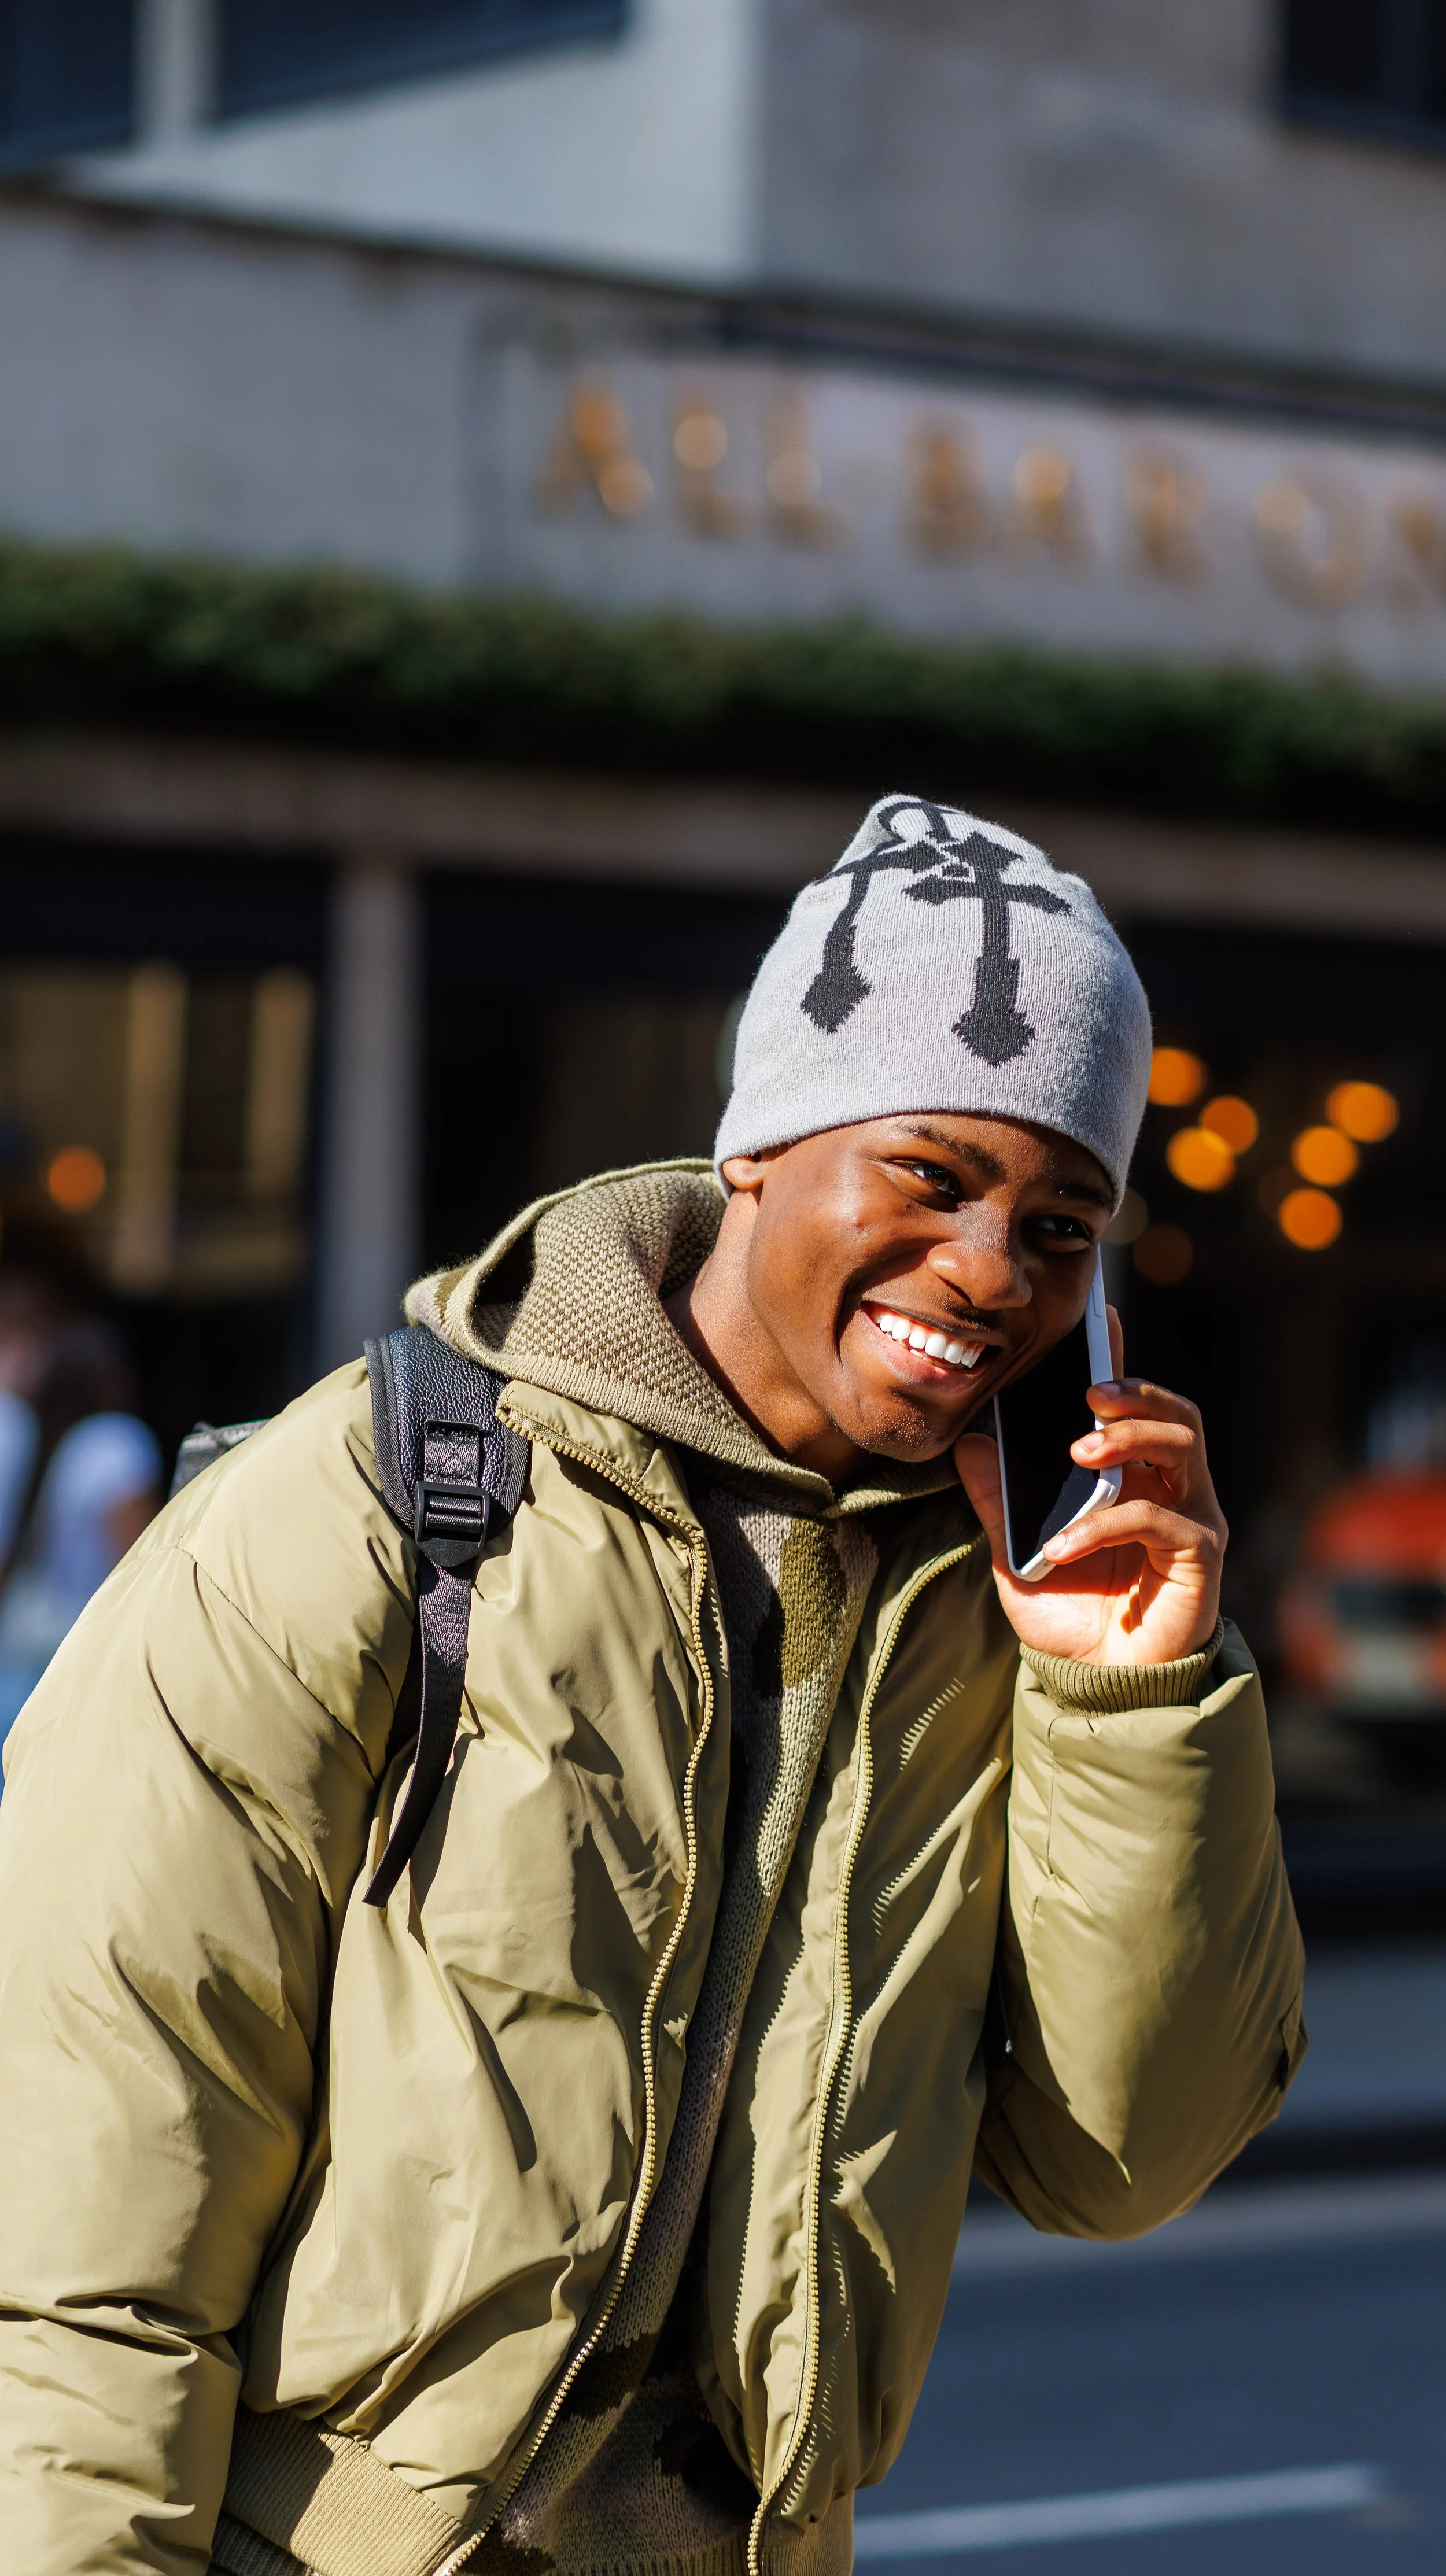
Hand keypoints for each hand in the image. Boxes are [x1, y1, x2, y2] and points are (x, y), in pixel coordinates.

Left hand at [954, 1305, 1225, 1666]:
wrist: (1096, 1685)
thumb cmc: (1067, 1613)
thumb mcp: (1015, 1550)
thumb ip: (997, 1497)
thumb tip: (969, 1442)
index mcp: (1131, 1476)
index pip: (1133, 1406)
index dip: (1119, 1362)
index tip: (1099, 1322)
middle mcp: (1171, 1487)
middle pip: (1175, 1413)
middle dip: (1135, 1392)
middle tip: (1088, 1394)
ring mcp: (1192, 1518)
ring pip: (1184, 1447)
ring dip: (1131, 1438)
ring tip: (1081, 1450)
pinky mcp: (1200, 1556)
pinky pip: (1160, 1519)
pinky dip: (1105, 1524)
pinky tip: (1062, 1544)